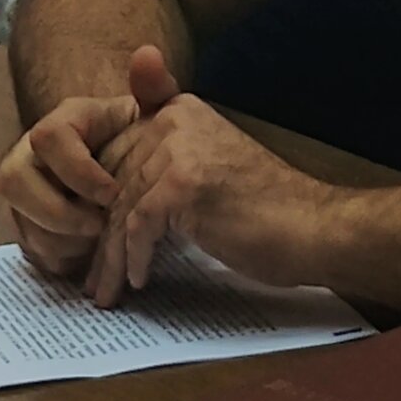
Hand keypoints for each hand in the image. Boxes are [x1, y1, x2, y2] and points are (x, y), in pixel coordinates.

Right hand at [0, 90, 137, 278]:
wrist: (126, 164)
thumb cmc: (138, 139)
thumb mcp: (152, 113)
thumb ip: (154, 86)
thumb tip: (148, 54)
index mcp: (62, 121)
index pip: (50, 136)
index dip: (77, 170)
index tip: (111, 194)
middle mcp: (31, 152)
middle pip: (13, 180)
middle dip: (57, 213)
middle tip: (99, 228)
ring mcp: (24, 188)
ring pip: (19, 218)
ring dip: (61, 239)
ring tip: (98, 241)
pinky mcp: (25, 220)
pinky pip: (29, 247)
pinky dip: (60, 257)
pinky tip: (89, 255)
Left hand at [86, 80, 331, 308]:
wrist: (311, 227)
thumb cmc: (262, 208)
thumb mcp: (207, 170)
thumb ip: (163, 165)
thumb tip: (115, 200)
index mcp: (179, 110)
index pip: (117, 152)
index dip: (98, 198)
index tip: (90, 236)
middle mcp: (175, 119)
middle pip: (114, 181)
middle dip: (99, 233)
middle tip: (91, 274)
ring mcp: (179, 148)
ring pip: (122, 208)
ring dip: (111, 257)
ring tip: (105, 290)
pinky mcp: (185, 183)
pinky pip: (139, 226)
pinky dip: (135, 259)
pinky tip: (139, 281)